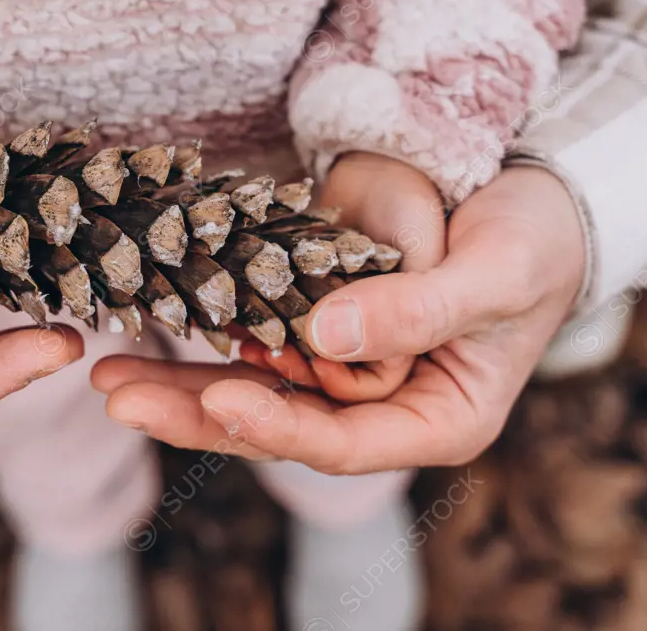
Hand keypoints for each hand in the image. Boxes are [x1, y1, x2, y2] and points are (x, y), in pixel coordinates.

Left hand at [93, 165, 584, 473]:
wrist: (533, 201)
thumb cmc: (536, 244)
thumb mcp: (496, 275)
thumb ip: (420, 311)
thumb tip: (324, 336)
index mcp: (434, 421)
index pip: (345, 445)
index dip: (279, 428)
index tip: (217, 399)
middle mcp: (382, 408)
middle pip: (280, 425)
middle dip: (197, 414)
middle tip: (120, 397)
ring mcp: (349, 370)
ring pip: (256, 388)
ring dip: (183, 383)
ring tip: (110, 375)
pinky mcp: (326, 328)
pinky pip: (260, 343)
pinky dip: (210, 337)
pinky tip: (154, 330)